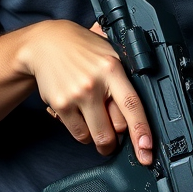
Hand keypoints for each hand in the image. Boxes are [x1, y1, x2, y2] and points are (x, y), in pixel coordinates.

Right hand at [18, 19, 152, 163]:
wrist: (46, 43)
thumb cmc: (82, 49)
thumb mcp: (109, 52)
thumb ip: (126, 76)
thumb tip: (146, 106)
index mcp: (112, 69)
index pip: (132, 105)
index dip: (141, 130)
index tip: (146, 148)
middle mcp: (95, 83)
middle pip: (116, 128)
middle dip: (120, 137)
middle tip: (118, 133)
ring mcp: (76, 96)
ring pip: (98, 137)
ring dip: (102, 139)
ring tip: (99, 123)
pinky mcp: (61, 105)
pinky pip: (80, 135)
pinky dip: (85, 134)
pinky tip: (84, 119)